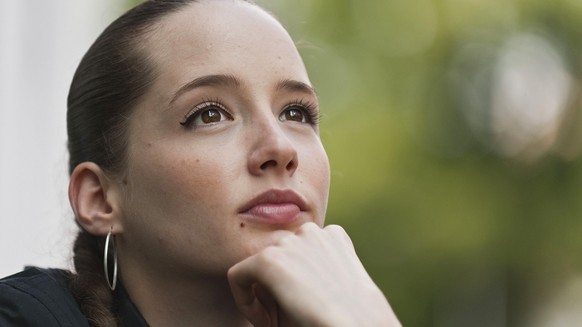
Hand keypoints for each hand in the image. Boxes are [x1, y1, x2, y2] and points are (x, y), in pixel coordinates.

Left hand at [227, 222, 400, 326]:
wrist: (357, 325)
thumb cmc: (349, 317)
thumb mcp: (334, 287)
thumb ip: (309, 272)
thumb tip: (275, 280)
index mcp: (332, 236)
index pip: (297, 252)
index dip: (294, 282)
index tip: (298, 308)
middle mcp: (311, 230)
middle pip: (277, 256)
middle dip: (276, 287)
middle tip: (285, 318)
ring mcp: (289, 241)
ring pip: (258, 266)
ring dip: (263, 295)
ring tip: (277, 322)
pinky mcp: (268, 259)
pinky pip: (238, 276)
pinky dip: (244, 301)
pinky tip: (264, 321)